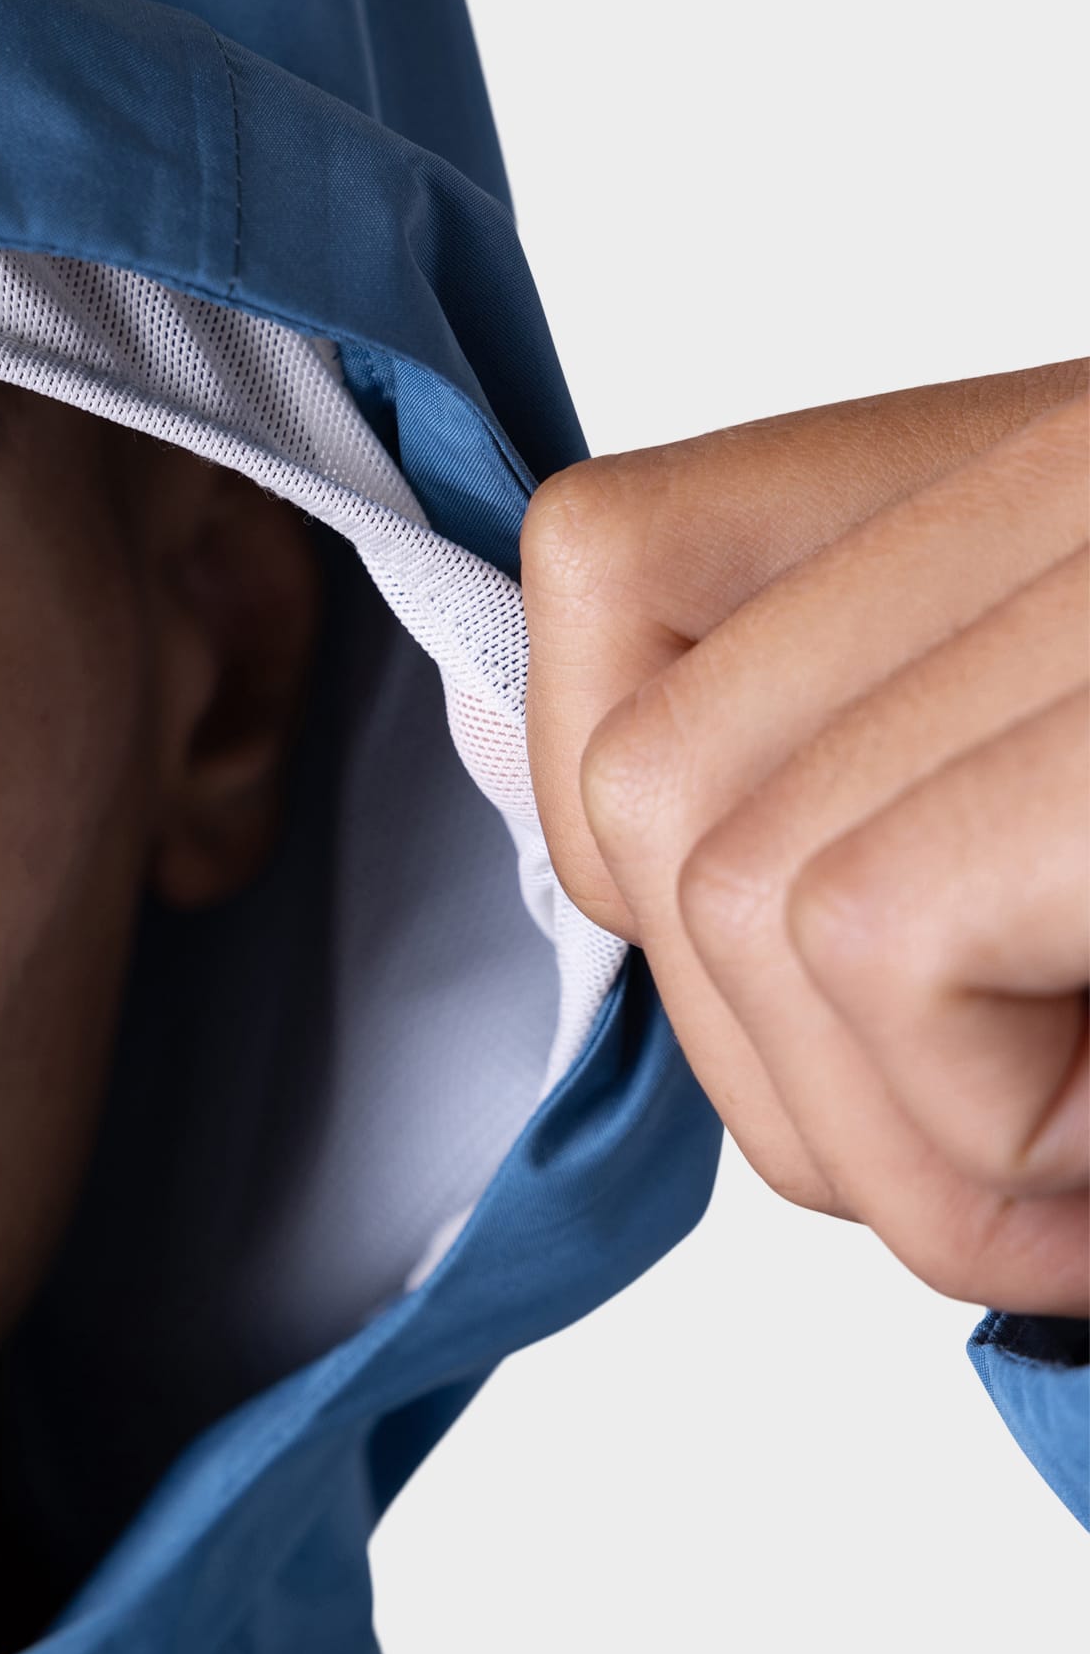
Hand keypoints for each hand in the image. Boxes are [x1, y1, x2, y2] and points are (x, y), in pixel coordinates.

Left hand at [523, 360, 1089, 1315]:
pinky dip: (984, 1138)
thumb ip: (919, 795)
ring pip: (736, 885)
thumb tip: (668, 901)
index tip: (887, 1019)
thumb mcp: (1075, 804)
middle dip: (785, 1065)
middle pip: (657, 781)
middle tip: (1029, 1186)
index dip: (660, 856)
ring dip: (902, 1138)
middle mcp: (1055, 467)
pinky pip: (873, 941)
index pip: (609, 574)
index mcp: (1026, 467)